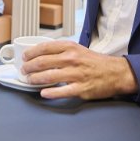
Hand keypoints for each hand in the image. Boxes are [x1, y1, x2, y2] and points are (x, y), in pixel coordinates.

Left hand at [21, 41, 137, 99]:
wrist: (116, 73)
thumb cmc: (95, 62)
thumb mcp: (79, 49)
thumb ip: (62, 51)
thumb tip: (42, 55)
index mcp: (71, 47)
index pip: (45, 47)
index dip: (31, 52)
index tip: (24, 57)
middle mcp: (72, 59)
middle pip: (43, 62)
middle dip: (29, 67)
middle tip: (24, 70)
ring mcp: (76, 74)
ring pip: (49, 76)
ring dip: (35, 79)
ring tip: (30, 80)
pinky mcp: (81, 88)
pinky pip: (62, 91)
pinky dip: (50, 92)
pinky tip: (43, 93)